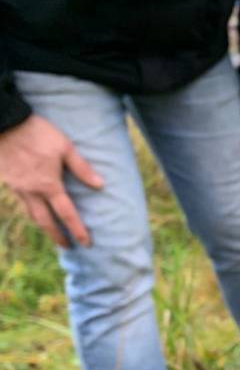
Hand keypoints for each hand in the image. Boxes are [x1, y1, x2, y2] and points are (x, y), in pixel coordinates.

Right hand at [0, 115, 102, 247]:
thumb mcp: (64, 147)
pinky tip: (37, 209)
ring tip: (52, 232)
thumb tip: (100, 185)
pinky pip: (23, 202)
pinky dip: (32, 211)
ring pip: (32, 214)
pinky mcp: (9, 181)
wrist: (4, 123)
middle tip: (67, 246)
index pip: (66, 214)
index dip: (77, 230)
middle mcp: (32, 191)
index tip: (86, 243)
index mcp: (49, 185)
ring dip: (43, 226)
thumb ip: (81, 167)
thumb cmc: (37, 133)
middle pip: (45, 222)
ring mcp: (18, 188)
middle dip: (57, 236)